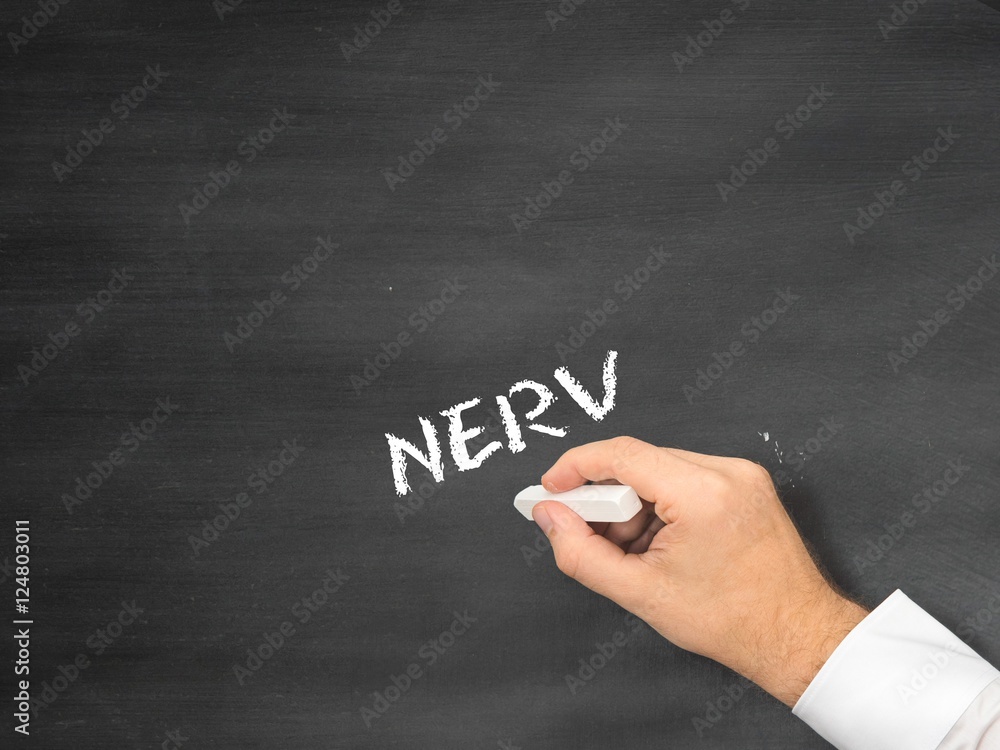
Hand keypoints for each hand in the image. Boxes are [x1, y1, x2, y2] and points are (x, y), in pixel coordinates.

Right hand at [531, 436, 868, 706]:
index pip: (622, 454)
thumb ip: (580, 552)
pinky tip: (659, 544)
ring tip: (635, 551)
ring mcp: (741, 474)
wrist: (797, 635)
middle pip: (640, 461)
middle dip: (606, 496)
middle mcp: (726, 471)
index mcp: (702, 494)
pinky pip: (685, 478)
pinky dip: (660, 505)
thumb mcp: (640, 593)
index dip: (577, 467)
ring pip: (660, 469)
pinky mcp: (747, 482)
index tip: (551, 487)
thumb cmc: (732, 621)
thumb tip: (549, 516)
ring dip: (634, 503)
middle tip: (585, 530)